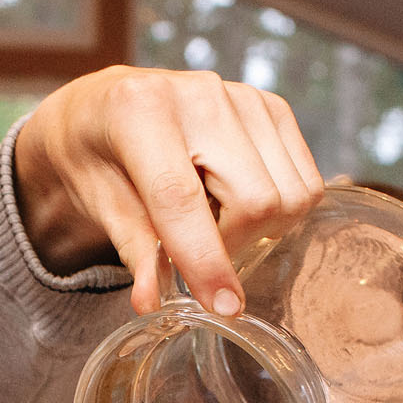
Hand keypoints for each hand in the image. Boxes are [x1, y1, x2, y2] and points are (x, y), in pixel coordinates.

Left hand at [13, 66, 325, 314]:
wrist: (105, 108)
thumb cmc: (97, 157)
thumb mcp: (99, 204)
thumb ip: (133, 249)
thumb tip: (152, 301)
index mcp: (141, 112)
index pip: (183, 199)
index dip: (206, 261)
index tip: (224, 308)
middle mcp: (199, 94)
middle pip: (257, 200)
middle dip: (234, 246)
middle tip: (200, 253)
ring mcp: (242, 96)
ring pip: (291, 193)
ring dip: (259, 229)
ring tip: (216, 222)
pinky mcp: (271, 107)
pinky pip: (305, 179)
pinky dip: (279, 206)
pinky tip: (237, 200)